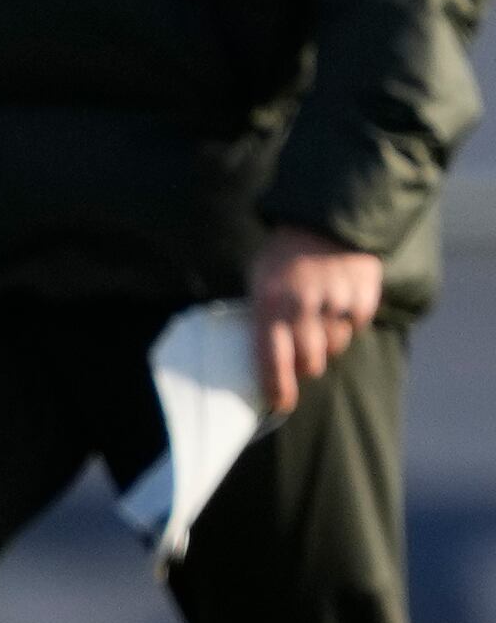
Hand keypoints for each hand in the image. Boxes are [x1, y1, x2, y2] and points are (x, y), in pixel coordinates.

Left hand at [251, 227, 383, 415]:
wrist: (324, 219)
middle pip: (309, 361)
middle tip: (302, 357)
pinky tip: (340, 302)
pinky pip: (356, 326)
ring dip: (328, 343)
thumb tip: (264, 360)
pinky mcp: (363, 296)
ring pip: (335, 347)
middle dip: (305, 366)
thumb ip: (262, 316)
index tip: (279, 404)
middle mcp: (302, 305)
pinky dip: (348, 321)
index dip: (277, 387)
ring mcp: (335, 301)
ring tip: (320, 319)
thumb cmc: (283, 256)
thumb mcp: (258, 280)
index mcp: (269, 303)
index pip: (271, 358)